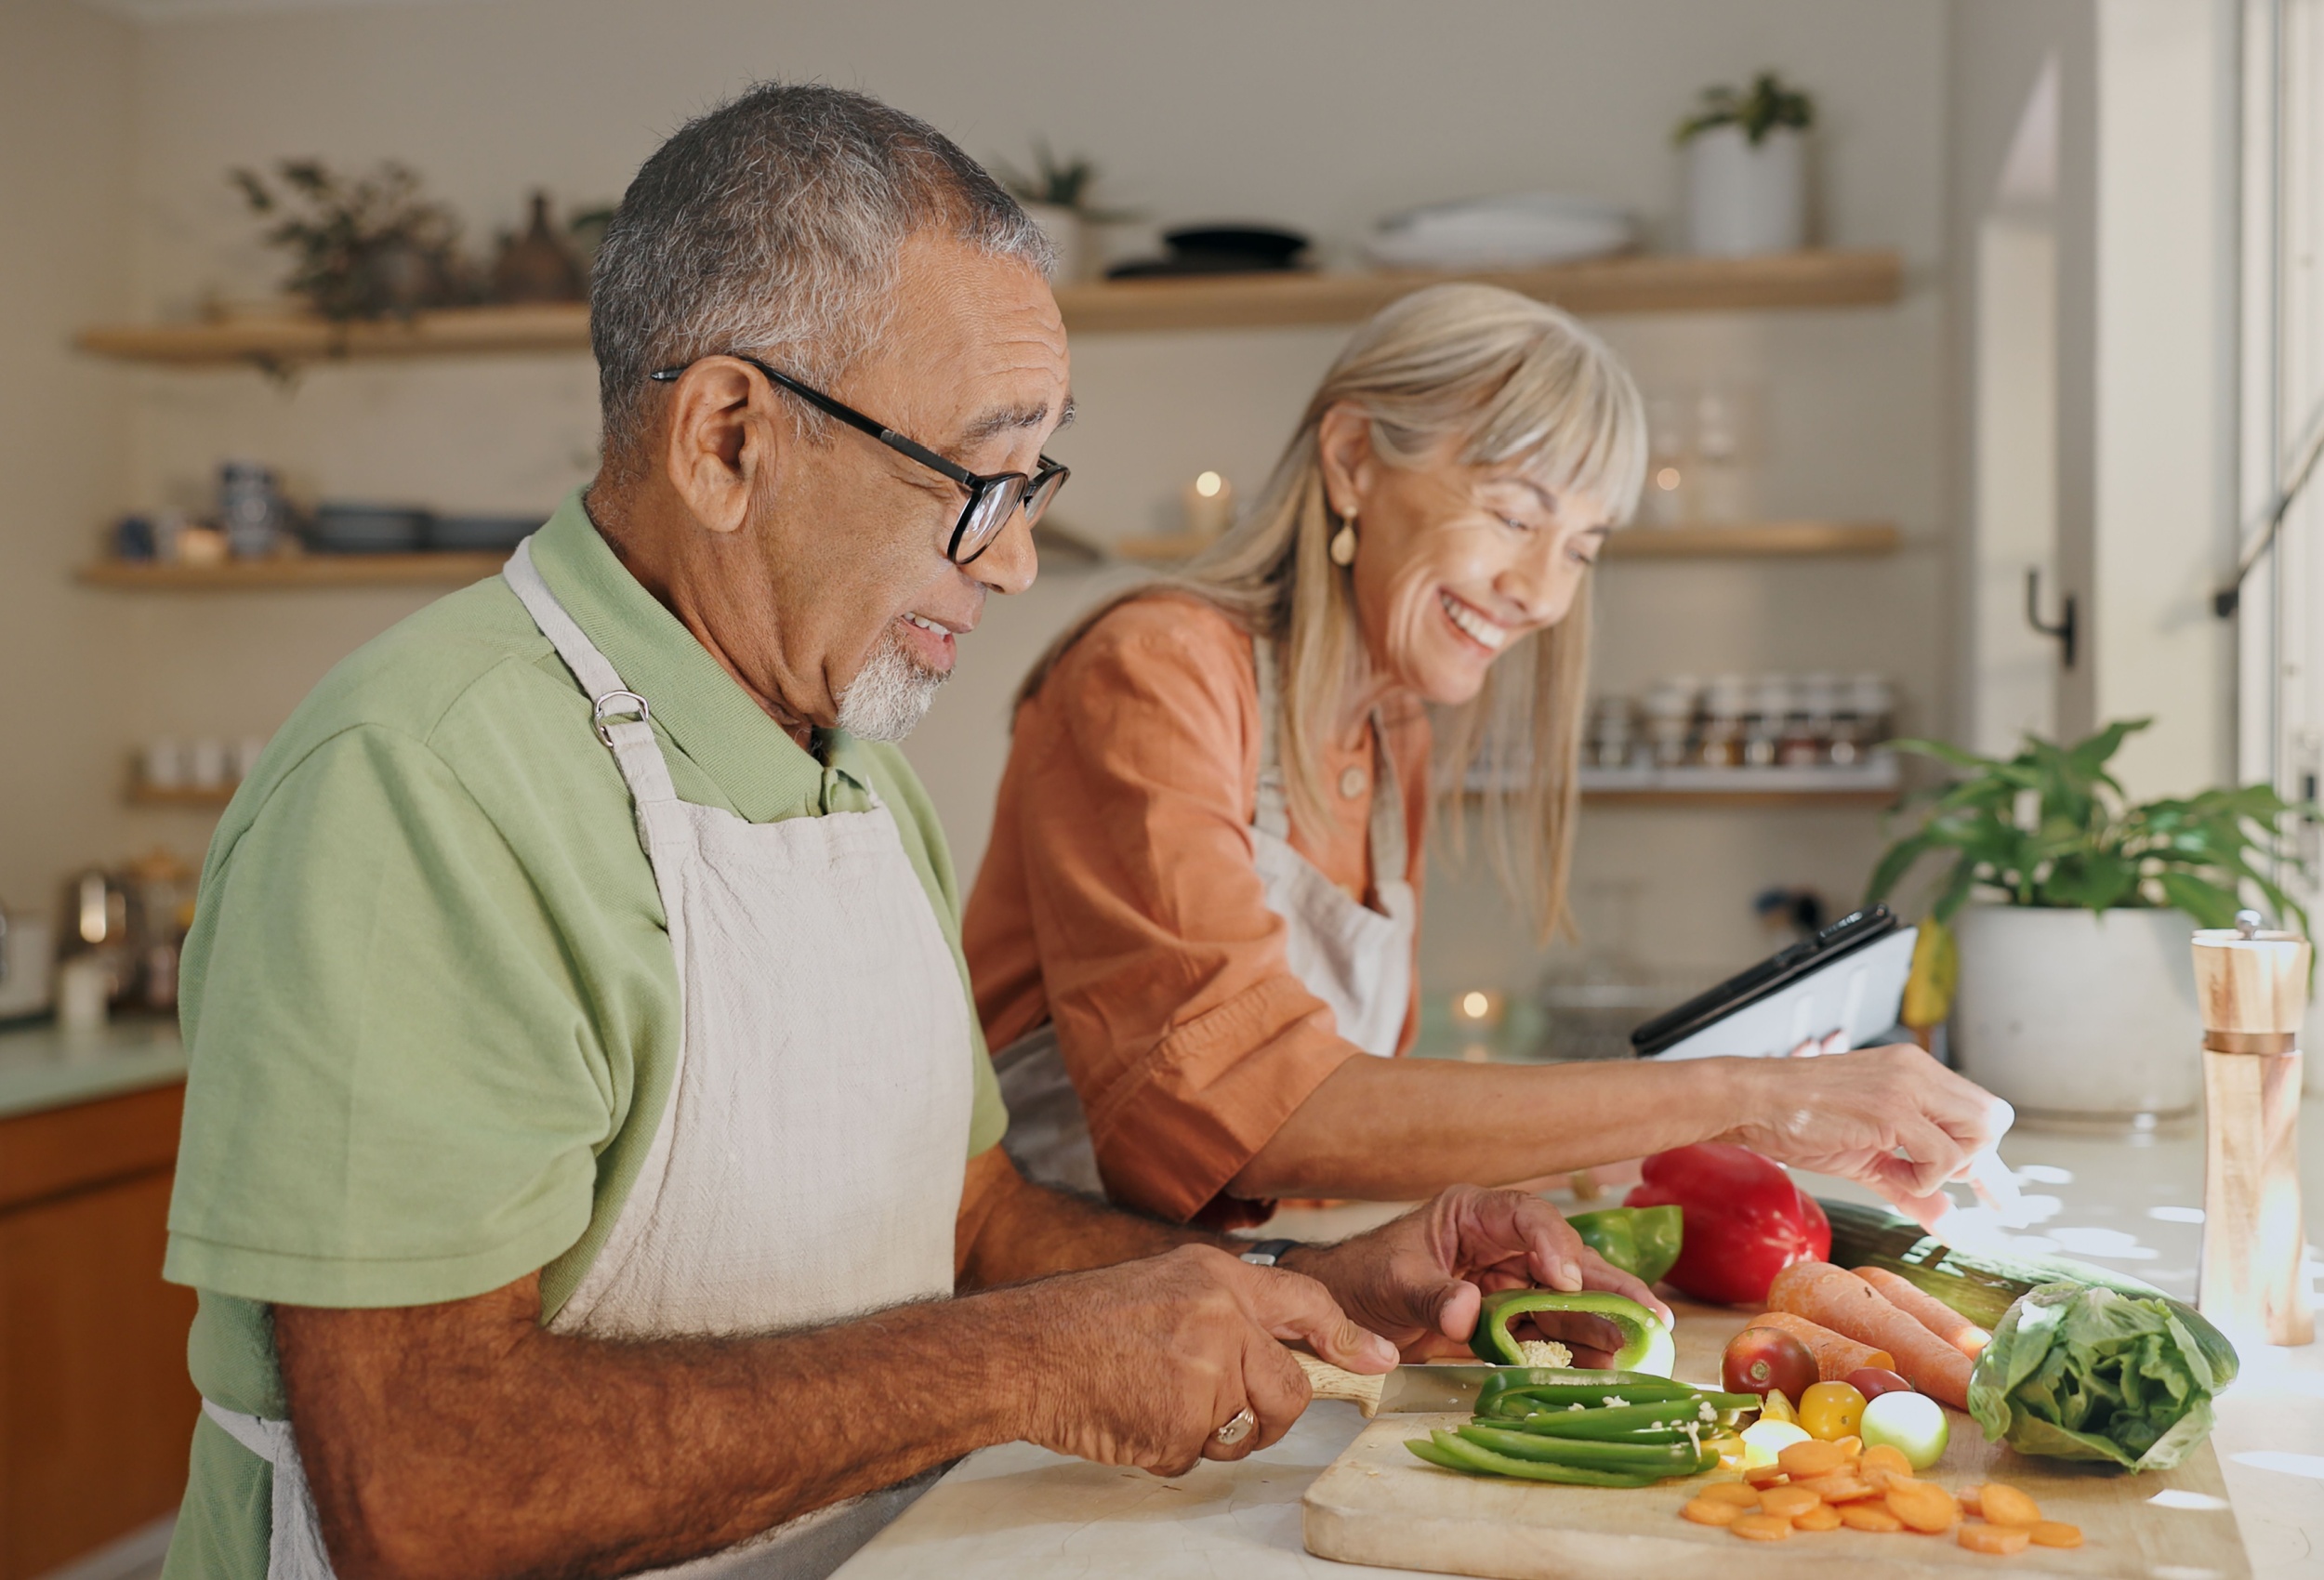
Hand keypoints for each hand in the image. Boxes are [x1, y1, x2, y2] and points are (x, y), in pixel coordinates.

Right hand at [1015, 1244, 1394, 1476]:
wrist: (1024, 1350)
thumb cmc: (1081, 1322)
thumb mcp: (1164, 1285)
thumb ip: (1223, 1311)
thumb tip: (1275, 1351)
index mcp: (1216, 1277)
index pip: (1305, 1302)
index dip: (1346, 1336)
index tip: (1378, 1359)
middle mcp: (1221, 1319)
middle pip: (1287, 1390)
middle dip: (1269, 1416)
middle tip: (1227, 1414)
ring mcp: (1204, 1372)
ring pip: (1242, 1430)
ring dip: (1206, 1434)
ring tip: (1152, 1399)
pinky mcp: (1181, 1423)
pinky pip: (1197, 1456)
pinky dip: (1166, 1450)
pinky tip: (1131, 1416)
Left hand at [1292, 1185, 1671, 1362]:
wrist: (1345, 1311)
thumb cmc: (1363, 1278)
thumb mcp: (1392, 1282)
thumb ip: (1432, 1295)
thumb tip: (1467, 1312)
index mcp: (1473, 1215)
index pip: (1526, 1216)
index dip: (1552, 1244)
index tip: (1564, 1278)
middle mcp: (1500, 1244)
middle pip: (1563, 1258)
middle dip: (1606, 1286)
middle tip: (1649, 1314)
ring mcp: (1508, 1282)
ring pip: (1566, 1298)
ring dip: (1601, 1322)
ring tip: (1640, 1346)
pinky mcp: (1507, 1318)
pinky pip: (1549, 1331)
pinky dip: (1576, 1349)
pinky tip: (1605, 1365)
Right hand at [1721, 1044, 2013, 1209]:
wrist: (1751, 1100)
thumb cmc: (1799, 1121)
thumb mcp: (1867, 1157)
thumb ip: (1912, 1188)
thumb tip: (1951, 1225)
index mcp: (1914, 1073)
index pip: (1979, 1113)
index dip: (1991, 1162)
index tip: (2002, 1203)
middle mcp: (1918, 1071)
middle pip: (1994, 1119)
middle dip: (1977, 1163)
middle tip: (1937, 1185)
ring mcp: (1907, 1086)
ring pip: (1978, 1135)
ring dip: (1943, 1170)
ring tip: (1896, 1174)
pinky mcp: (1892, 1107)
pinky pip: (1941, 1157)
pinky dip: (1920, 1180)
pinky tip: (1885, 1173)